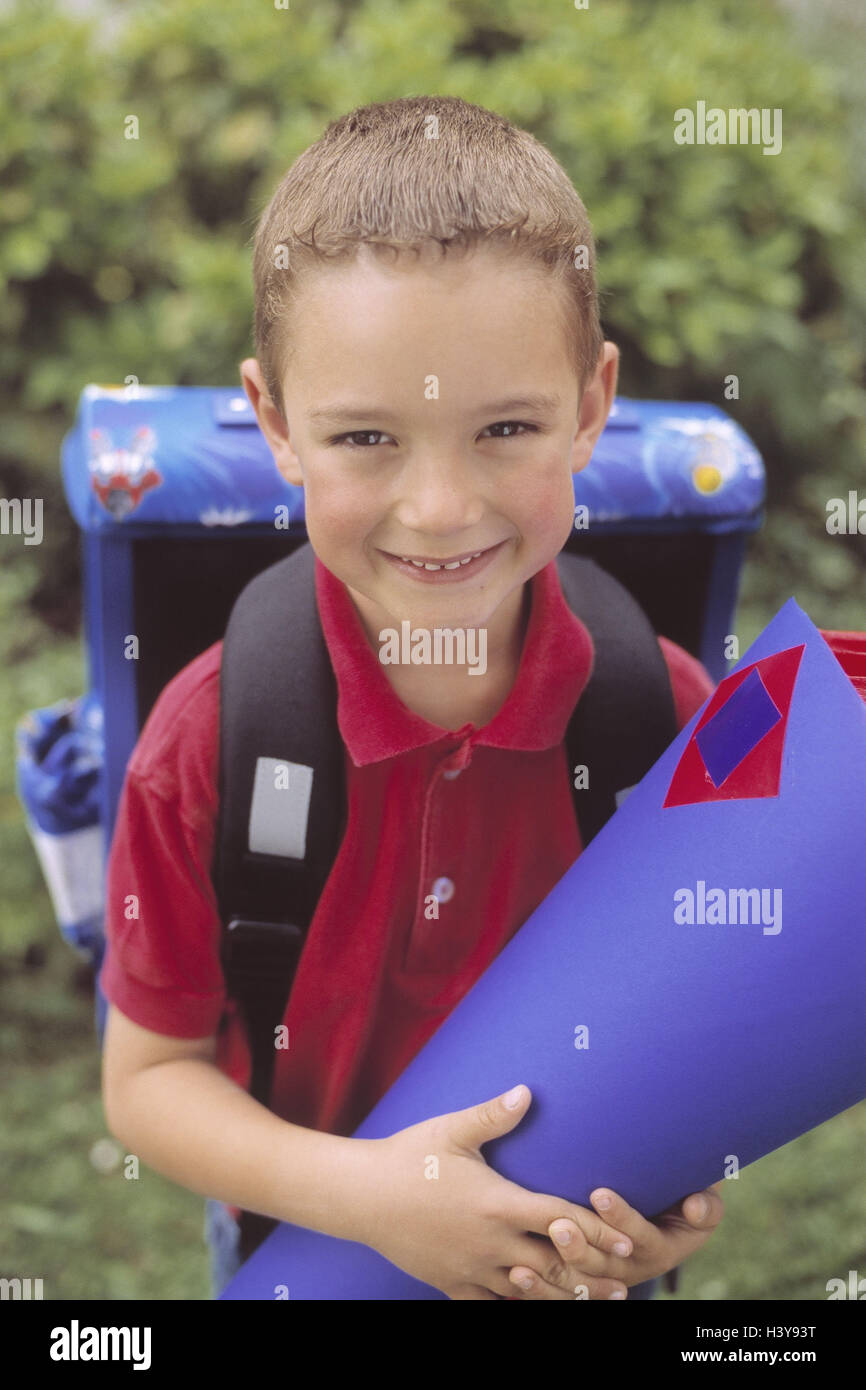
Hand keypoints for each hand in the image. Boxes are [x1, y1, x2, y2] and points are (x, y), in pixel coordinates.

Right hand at [358, 1084, 635, 1299]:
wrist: (360, 1196)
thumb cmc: (408, 1156)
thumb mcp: (451, 1130)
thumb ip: (493, 1115)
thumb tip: (527, 1091)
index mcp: (497, 1203)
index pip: (560, 1219)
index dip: (599, 1230)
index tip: (628, 1238)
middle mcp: (491, 1241)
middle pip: (554, 1263)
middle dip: (591, 1272)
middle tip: (625, 1281)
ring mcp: (471, 1267)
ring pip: (528, 1291)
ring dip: (562, 1295)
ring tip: (593, 1300)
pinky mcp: (452, 1282)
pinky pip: (491, 1304)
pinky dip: (517, 1305)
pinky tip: (534, 1305)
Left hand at [507, 1181, 724, 1298]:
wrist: (664, 1209)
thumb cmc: (682, 1193)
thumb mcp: (702, 1197)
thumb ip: (706, 1203)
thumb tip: (696, 1207)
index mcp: (660, 1248)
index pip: (641, 1237)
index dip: (622, 1218)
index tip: (599, 1192)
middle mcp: (630, 1268)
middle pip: (604, 1266)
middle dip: (582, 1247)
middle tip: (559, 1224)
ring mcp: (605, 1277)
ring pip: (579, 1282)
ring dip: (554, 1270)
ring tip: (527, 1258)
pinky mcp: (582, 1280)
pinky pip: (560, 1293)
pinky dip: (537, 1291)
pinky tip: (515, 1278)